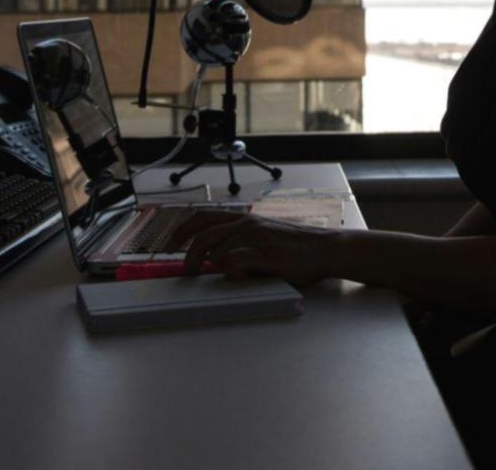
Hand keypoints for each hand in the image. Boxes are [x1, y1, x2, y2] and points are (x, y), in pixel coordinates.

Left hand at [177, 211, 339, 285]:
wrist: (325, 248)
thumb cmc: (297, 247)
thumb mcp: (265, 239)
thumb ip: (242, 246)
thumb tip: (219, 262)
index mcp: (245, 219)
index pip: (204, 217)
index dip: (182, 230)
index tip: (170, 244)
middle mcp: (247, 224)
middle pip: (203, 234)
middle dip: (187, 252)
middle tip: (184, 270)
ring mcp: (256, 237)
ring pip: (216, 249)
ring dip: (206, 265)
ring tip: (205, 277)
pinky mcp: (265, 253)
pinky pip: (233, 261)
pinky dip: (228, 271)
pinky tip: (236, 277)